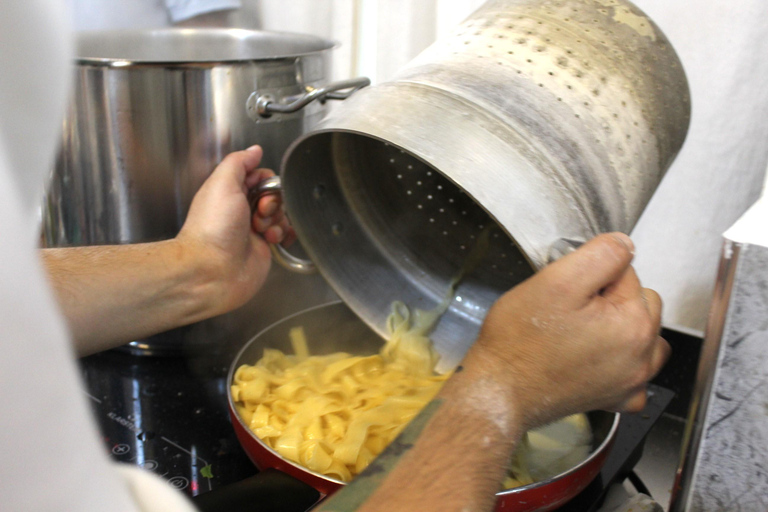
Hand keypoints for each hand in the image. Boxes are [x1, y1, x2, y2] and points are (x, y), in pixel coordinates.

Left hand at [175, 145, 293, 315]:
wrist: (212, 269)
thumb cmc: (212, 229)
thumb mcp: (222, 183)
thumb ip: (239, 162)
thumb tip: (254, 150)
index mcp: (229, 192)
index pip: (259, 176)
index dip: (266, 181)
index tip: (261, 190)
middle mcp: (241, 210)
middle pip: (274, 194)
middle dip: (273, 202)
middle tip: (259, 212)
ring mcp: (253, 229)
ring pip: (282, 214)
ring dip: (278, 219)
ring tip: (262, 230)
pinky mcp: (264, 247)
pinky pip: (285, 234)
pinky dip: (284, 234)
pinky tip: (271, 239)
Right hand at [468, 233, 669, 429]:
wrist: (500, 390)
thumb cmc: (521, 341)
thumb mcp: (556, 281)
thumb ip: (600, 256)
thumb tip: (624, 245)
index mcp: (634, 324)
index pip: (627, 272)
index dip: (593, 274)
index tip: (567, 289)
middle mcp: (642, 357)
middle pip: (640, 302)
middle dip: (611, 298)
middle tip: (571, 309)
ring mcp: (630, 383)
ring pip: (644, 335)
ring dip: (623, 327)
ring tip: (585, 330)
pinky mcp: (615, 399)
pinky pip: (635, 374)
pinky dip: (622, 363)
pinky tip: (596, 358)